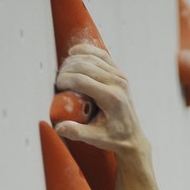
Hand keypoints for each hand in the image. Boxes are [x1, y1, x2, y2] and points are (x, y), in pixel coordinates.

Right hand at [54, 44, 148, 159]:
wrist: (132, 137)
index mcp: (111, 98)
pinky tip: (74, 52)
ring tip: (63, 71)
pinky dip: (86, 51)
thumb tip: (58, 127)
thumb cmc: (114, 138)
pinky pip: (101, 55)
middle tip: (57, 81)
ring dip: (74, 60)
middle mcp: (117, 83)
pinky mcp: (119, 73)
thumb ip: (77, 132)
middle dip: (66, 70)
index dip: (65, 80)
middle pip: (85, 66)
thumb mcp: (95, 139)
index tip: (57, 87)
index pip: (82, 80)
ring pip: (92, 57)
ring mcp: (120, 76)